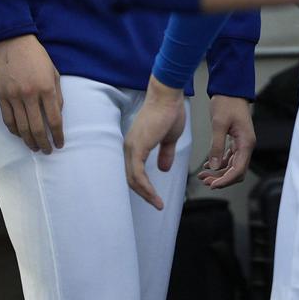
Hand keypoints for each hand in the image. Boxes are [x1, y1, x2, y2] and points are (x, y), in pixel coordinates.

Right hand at [0, 34, 63, 153]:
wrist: (14, 43)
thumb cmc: (37, 57)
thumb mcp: (54, 72)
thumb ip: (57, 94)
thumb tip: (58, 115)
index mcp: (47, 88)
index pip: (54, 119)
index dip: (58, 135)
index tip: (60, 144)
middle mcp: (30, 94)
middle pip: (37, 128)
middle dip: (44, 143)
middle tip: (47, 151)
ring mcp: (14, 96)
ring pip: (21, 127)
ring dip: (29, 141)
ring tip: (34, 147)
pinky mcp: (1, 96)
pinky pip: (8, 120)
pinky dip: (14, 131)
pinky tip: (20, 135)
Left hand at [124, 77, 186, 209]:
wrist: (168, 96)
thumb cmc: (169, 111)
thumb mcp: (169, 138)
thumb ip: (165, 153)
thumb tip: (163, 168)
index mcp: (135, 145)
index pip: (134, 172)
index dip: (143, 186)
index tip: (155, 196)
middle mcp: (129, 147)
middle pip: (130, 178)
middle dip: (144, 194)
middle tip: (156, 204)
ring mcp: (132, 147)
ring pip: (133, 179)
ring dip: (145, 194)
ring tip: (157, 203)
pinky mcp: (138, 147)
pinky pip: (138, 174)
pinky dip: (145, 187)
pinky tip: (154, 195)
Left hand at [200, 95, 255, 189]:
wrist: (230, 88)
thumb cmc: (227, 102)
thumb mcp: (219, 124)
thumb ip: (216, 146)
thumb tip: (213, 166)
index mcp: (246, 142)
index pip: (238, 170)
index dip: (226, 180)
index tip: (212, 185)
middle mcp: (247, 145)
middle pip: (237, 171)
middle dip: (221, 178)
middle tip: (205, 181)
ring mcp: (242, 143)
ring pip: (232, 166)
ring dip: (219, 172)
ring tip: (203, 175)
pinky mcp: (236, 140)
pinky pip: (229, 157)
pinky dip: (220, 162)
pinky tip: (207, 165)